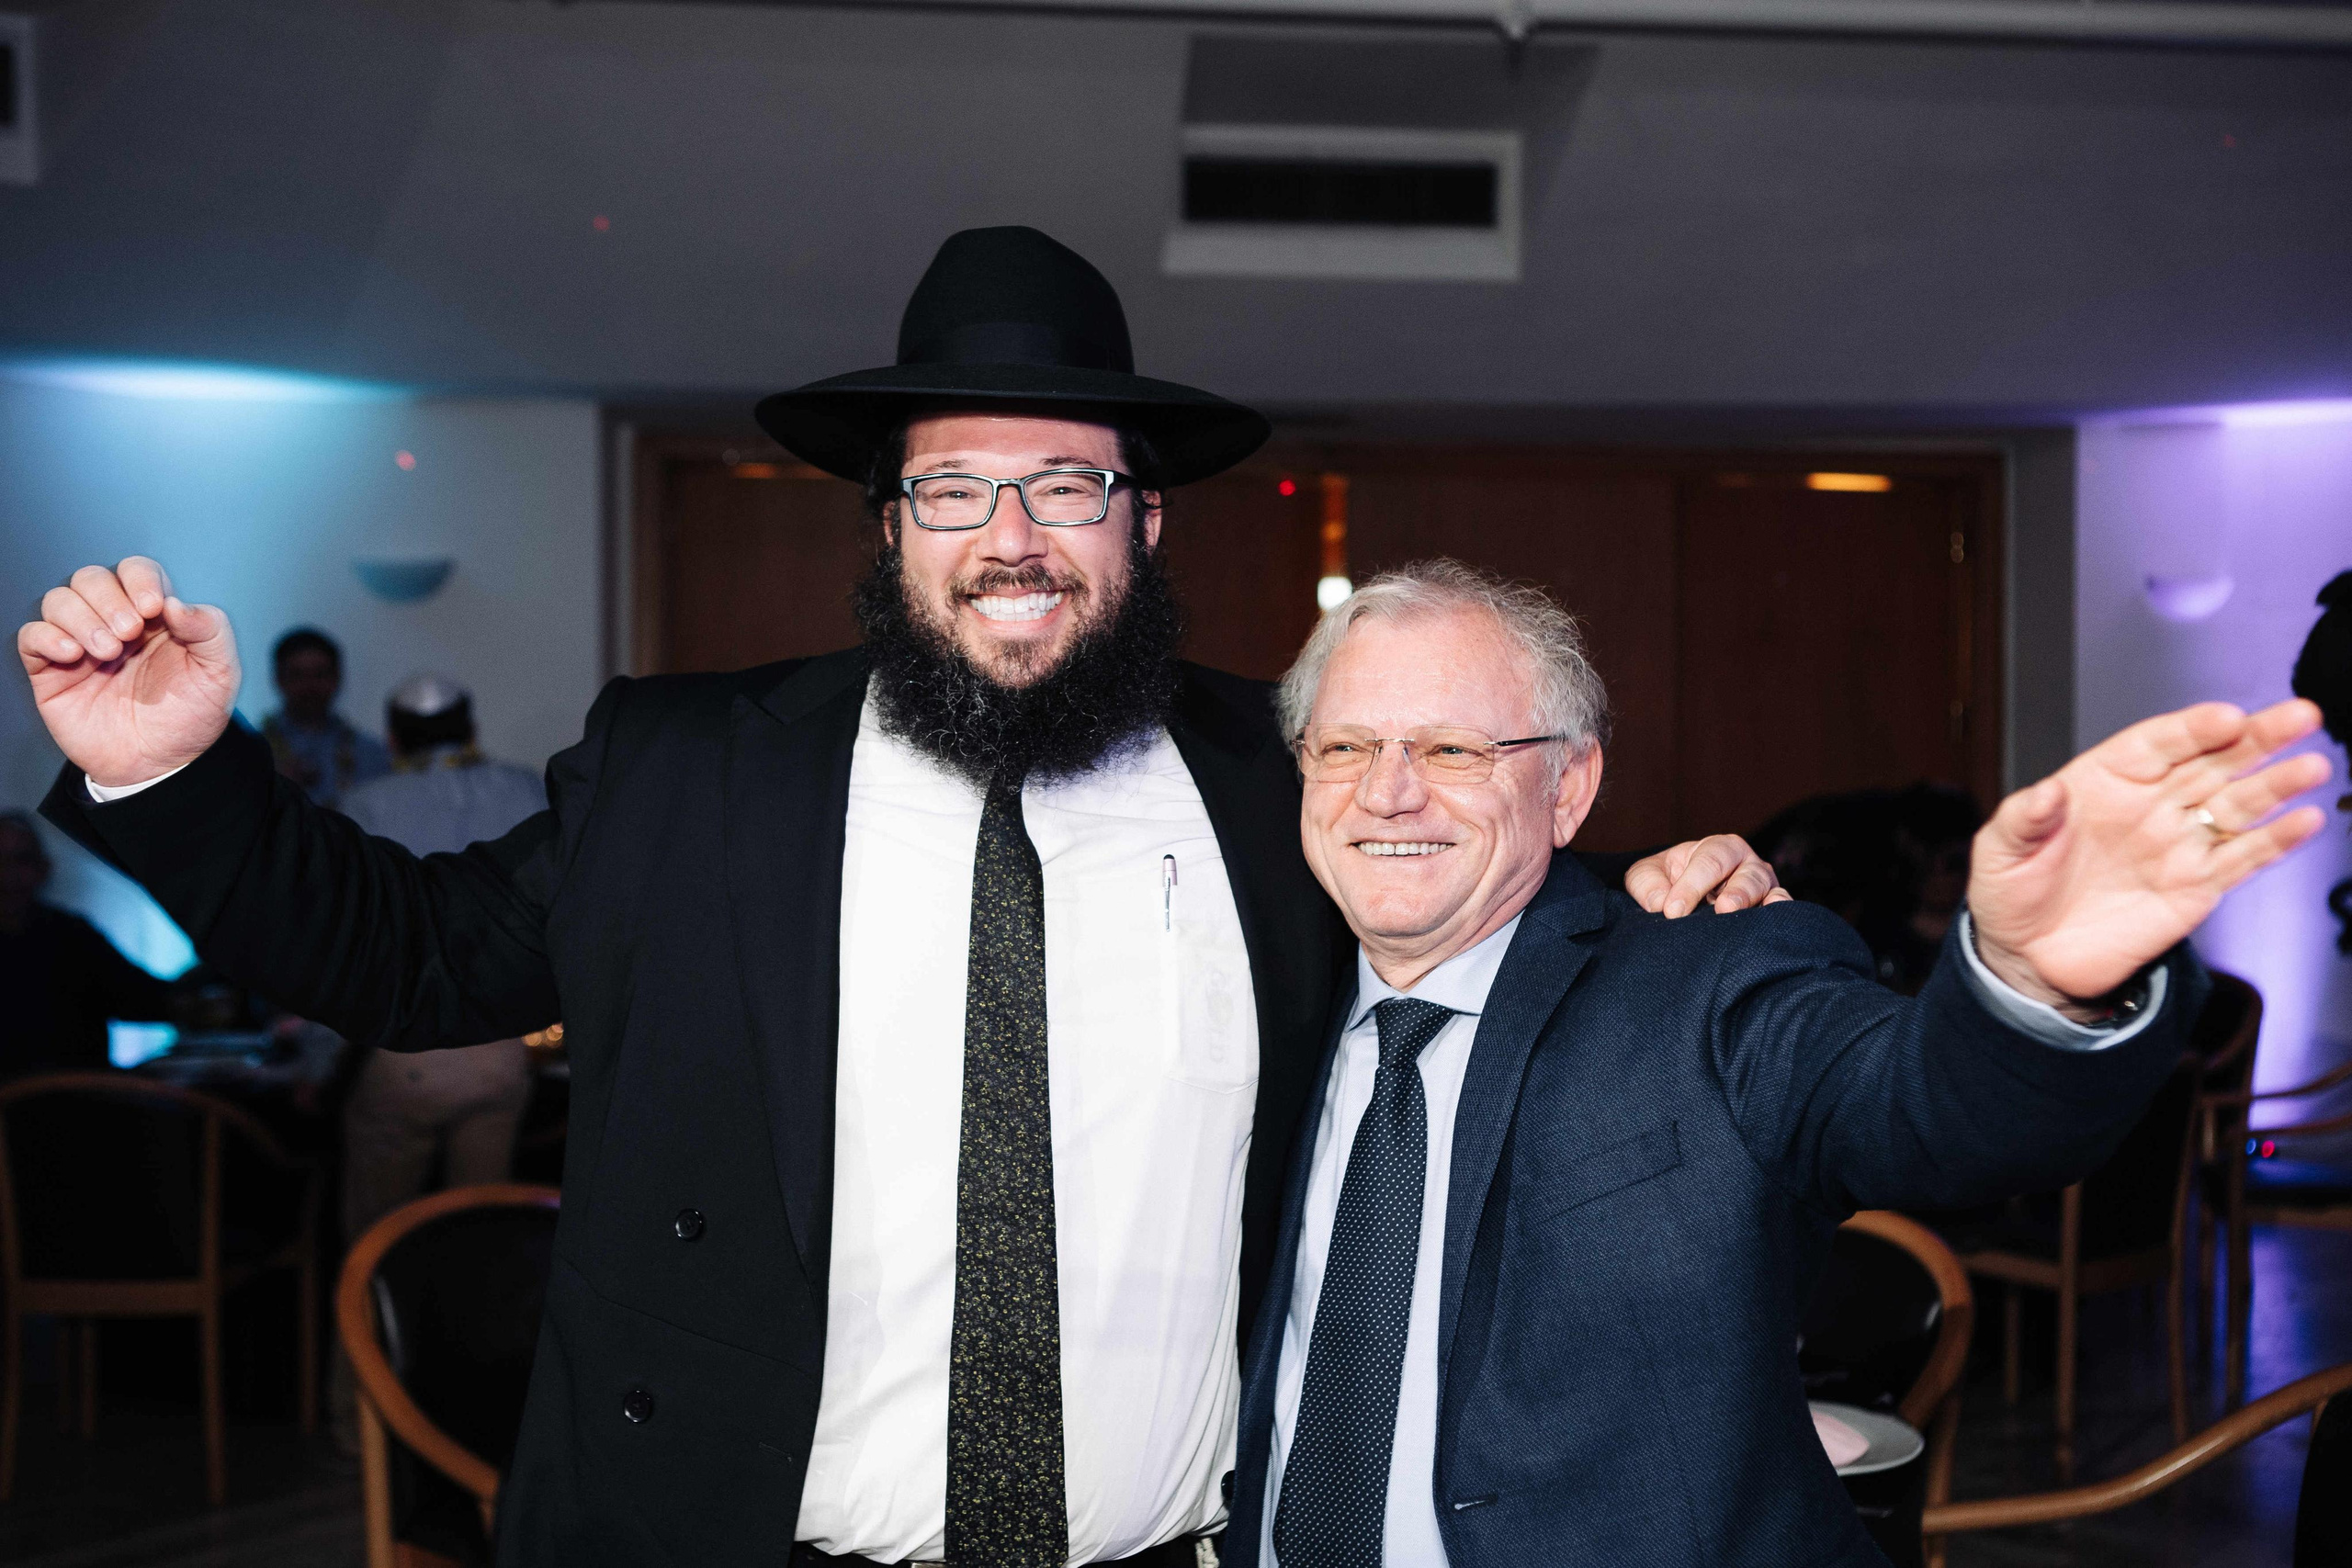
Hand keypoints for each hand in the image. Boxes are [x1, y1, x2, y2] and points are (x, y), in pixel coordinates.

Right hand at [16, 558, 240, 787]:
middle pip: (91, 578)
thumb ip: (211, 631)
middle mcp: (114, 623)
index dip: (139, 579)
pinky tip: (73, 656)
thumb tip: (177, 603)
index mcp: (154, 616)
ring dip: (81, 618)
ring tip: (107, 652)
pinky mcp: (52, 671)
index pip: (136, 570)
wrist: (161, 765)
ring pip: (59, 600)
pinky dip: (47, 637)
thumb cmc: (190, 717)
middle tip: (130, 634)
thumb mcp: (220, 674)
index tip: (152, 608)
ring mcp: (80, 644)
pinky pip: (31, 636)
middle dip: (109, 599)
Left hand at [1626, 834, 1793, 918]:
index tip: (1673, 911)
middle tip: (1721, 910)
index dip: (1691, 886)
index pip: (1708, 862)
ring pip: (1765, 890)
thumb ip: (1647, 885)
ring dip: (1752, 903)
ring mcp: (1763, 886)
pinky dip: (1781, 912)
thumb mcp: (1648, 876)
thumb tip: (1661, 903)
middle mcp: (1746, 864)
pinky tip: (1772, 920)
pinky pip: (1783, 907)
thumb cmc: (1668, 881)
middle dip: (1734, 892)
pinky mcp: (1773, 908)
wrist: (1686, 900)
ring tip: (1735, 915)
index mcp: (1718, 849)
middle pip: (1746, 874)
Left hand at [1970, 699, 2331, 1016]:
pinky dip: (2276, 841)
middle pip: (2212, 761)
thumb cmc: (2011, 893)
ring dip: (2277, 785)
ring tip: (2312, 765)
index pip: (2157, 743)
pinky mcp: (2197, 886)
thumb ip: (2024, 819)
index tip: (2227, 718)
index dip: (2193, 729)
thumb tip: (2046, 793)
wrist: (2028, 958)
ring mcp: (2178, 843)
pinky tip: (2306, 821)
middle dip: (2258, 737)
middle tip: (2301, 714)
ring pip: (2238, 804)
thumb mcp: (1999, 851)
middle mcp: (2150, 804)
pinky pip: (2243, 858)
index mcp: (2103, 781)